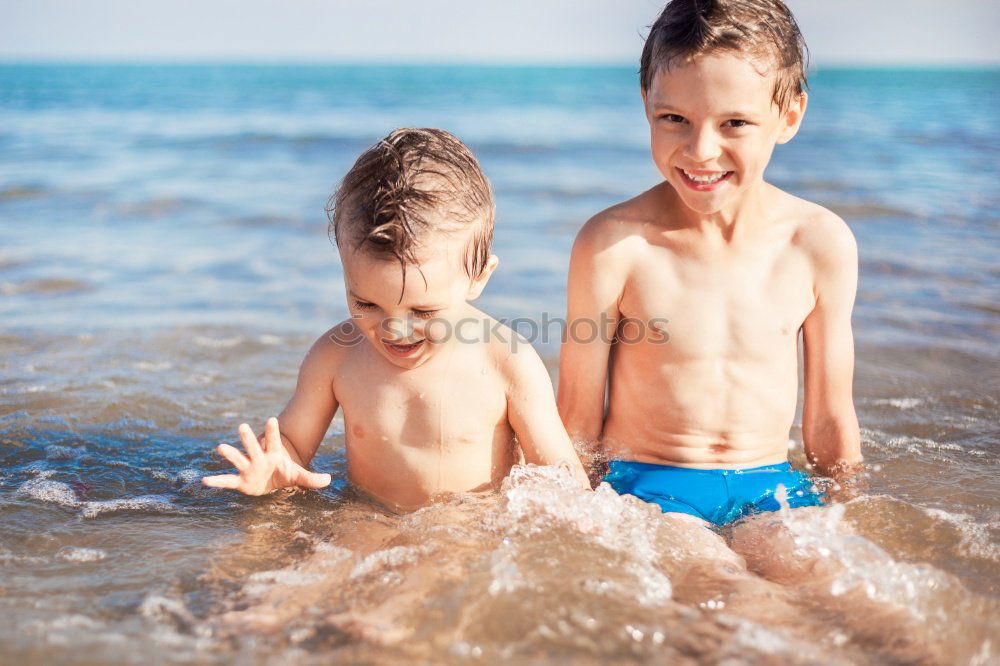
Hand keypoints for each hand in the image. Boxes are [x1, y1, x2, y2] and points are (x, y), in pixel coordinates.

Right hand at [201, 417, 330, 494]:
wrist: (272, 482)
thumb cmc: (284, 474)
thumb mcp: (299, 477)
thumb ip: (313, 479)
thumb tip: (329, 480)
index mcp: (273, 454)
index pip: (274, 440)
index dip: (273, 431)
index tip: (272, 419)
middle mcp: (258, 458)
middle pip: (253, 446)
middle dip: (248, 438)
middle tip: (243, 426)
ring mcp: (248, 468)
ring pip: (239, 459)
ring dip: (230, 454)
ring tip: (221, 447)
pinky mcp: (241, 481)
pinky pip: (228, 481)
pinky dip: (217, 482)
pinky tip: (205, 481)